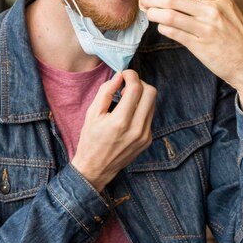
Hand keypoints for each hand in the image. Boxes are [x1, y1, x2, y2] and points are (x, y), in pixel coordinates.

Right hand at [71, 70, 155, 191]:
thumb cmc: (90, 140)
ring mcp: (145, 135)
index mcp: (120, 121)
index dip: (131, 75)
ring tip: (127, 98)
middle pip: (151, 93)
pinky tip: (129, 113)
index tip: (124, 74)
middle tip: (127, 86)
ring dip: (142, 95)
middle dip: (140, 83)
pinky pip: (150, 116)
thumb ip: (105, 91)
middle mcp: (136, 129)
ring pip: (153, 104)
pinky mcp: (148, 140)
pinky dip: (141, 108)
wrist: (95, 169)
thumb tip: (119, 76)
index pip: (136, 88)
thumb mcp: (92, 113)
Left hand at [139, 0, 242, 118]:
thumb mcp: (229, 13)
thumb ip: (209, 3)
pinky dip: (164, 29)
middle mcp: (213, 12)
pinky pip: (174, 34)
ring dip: (154, 13)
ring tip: (149, 12)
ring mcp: (206, 29)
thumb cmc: (238, 38)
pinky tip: (162, 27)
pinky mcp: (200, 46)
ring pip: (170, 16)